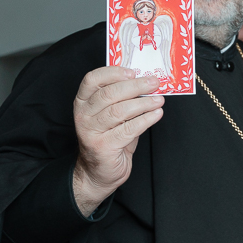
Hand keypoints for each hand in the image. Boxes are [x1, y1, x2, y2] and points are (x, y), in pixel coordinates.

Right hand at [72, 67, 163, 215]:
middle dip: (136, 86)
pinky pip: (128, 129)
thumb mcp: (112, 116)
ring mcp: (90, 131)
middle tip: (154, 83)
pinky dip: (146, 120)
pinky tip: (157, 114)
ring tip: (159, 100)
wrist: (99, 172)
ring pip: (119, 111)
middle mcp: (83, 115)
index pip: (92, 79)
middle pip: (109, 93)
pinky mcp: (102, 146)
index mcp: (83, 102)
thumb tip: (147, 83)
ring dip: (144, 103)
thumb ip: (123, 99)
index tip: (133, 71)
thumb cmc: (109, 139)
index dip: (113, 72)